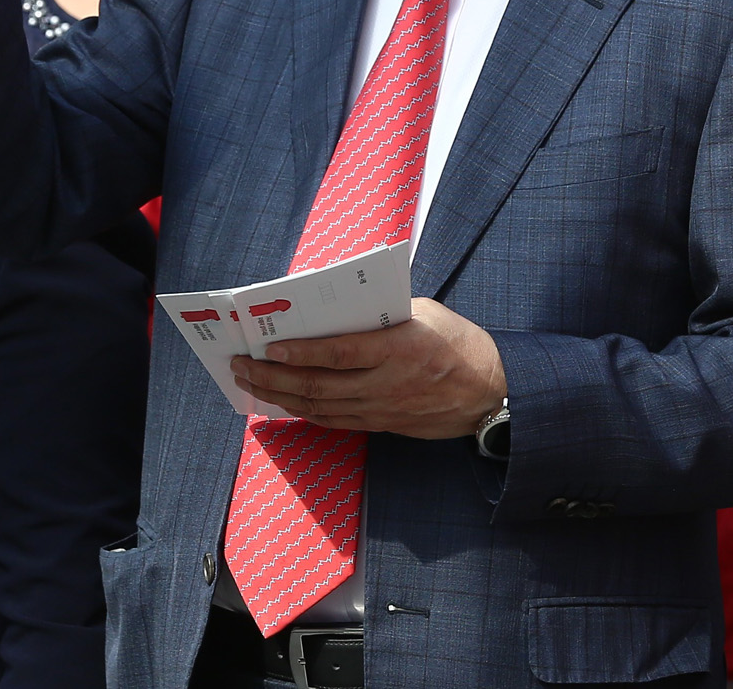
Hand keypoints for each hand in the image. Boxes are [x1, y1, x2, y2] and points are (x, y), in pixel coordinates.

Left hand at [231, 298, 506, 438]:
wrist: (491, 393)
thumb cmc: (458, 343)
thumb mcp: (424, 313)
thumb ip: (381, 313)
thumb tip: (335, 308)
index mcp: (399, 348)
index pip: (339, 352)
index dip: (300, 351)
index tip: (268, 345)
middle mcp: (386, 383)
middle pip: (318, 384)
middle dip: (273, 375)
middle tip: (242, 364)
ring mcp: (382, 408)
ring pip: (320, 407)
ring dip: (280, 396)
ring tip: (251, 382)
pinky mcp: (382, 424)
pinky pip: (335, 421)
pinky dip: (305, 412)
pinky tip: (284, 402)